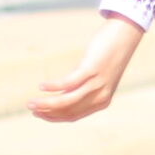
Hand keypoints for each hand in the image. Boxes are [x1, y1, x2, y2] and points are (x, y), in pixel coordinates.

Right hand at [30, 16, 145, 122]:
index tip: (38, 114)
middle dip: (46, 112)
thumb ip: (82, 88)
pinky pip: (68, 83)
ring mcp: (96, 83)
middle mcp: (100, 96)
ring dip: (46, 103)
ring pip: (66, 101)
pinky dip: (52, 86)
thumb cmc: (107, 57)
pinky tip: (41, 86)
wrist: (125, 37)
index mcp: (102, 102)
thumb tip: (60, 94)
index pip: (73, 116)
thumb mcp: (96, 78)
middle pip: (68, 111)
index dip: (53, 117)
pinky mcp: (91, 70)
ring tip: (30, 102)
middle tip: (30, 108)